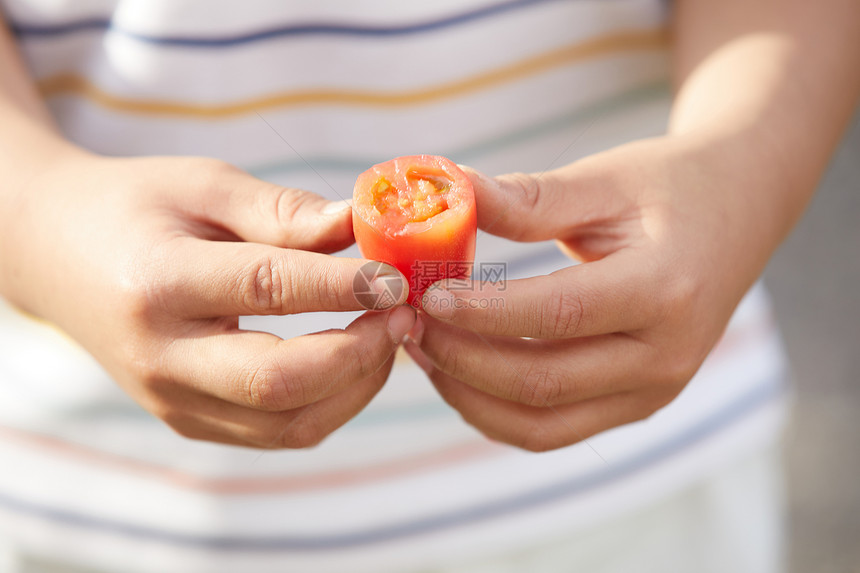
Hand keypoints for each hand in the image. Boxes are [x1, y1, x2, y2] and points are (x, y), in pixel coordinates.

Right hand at [1, 154, 413, 447]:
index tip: (400, 275)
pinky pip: (278, 432)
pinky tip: (354, 357)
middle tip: (405, 311)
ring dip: (357, 384)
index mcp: (157, 283)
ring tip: (388, 331)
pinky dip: (332, 402)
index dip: (344, 285)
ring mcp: (173, 401)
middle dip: (360, 352)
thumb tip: (361, 224)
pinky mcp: (190, 420)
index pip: (266, 290)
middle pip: (280, 382)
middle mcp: (161, 357)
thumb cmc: (136, 208)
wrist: (58, 256)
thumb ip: (282, 211)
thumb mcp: (203, 185)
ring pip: (289, 423)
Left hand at [405, 136, 774, 450]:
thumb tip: (449, 191)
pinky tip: (461, 374)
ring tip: (424, 350)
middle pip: (543, 381)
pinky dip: (499, 413)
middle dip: (462, 359)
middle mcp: (666, 355)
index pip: (556, 316)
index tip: (425, 292)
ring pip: (543, 423)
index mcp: (664, 289)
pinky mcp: (637, 403)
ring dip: (471, 395)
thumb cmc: (670, 187)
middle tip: (409, 324)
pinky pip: (555, 429)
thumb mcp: (605, 179)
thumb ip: (529, 198)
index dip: (482, 311)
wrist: (737, 213)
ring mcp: (655, 390)